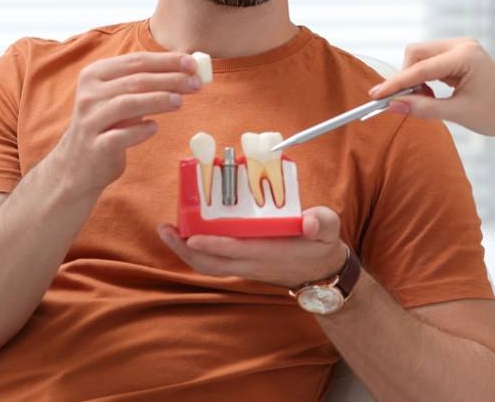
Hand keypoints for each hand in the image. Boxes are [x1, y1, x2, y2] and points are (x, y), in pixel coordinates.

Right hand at [50, 52, 204, 197]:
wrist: (78, 164)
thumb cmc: (108, 125)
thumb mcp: (120, 97)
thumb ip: (145, 83)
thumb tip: (186, 69)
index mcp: (95, 75)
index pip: (136, 61)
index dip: (167, 61)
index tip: (192, 63)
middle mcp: (90, 95)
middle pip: (136, 80)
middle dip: (170, 79)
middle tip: (196, 83)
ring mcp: (90, 121)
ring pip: (128, 103)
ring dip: (158, 100)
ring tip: (181, 101)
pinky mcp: (95, 146)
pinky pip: (121, 135)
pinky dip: (141, 130)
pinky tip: (154, 127)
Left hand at [157, 207, 346, 287]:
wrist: (322, 273)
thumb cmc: (321, 245)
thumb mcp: (329, 229)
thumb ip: (322, 222)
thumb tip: (310, 222)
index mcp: (271, 253)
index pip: (237, 250)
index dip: (213, 244)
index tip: (192, 236)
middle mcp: (253, 264)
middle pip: (212, 263)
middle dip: (185, 249)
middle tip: (165, 228)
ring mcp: (245, 267)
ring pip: (208, 265)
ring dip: (185, 252)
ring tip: (167, 231)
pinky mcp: (242, 266)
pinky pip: (213, 263)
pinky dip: (196, 252)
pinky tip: (186, 236)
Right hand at [367, 38, 494, 138]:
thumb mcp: (457, 113)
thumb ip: (423, 108)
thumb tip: (393, 105)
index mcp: (464, 55)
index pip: (420, 68)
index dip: (395, 83)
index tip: (375, 95)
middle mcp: (462, 45)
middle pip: (416, 53)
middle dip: (405, 76)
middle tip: (403, 102)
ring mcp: (461, 47)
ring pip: (421, 56)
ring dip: (415, 78)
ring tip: (424, 101)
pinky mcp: (459, 55)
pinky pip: (430, 61)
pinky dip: (424, 77)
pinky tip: (431, 95)